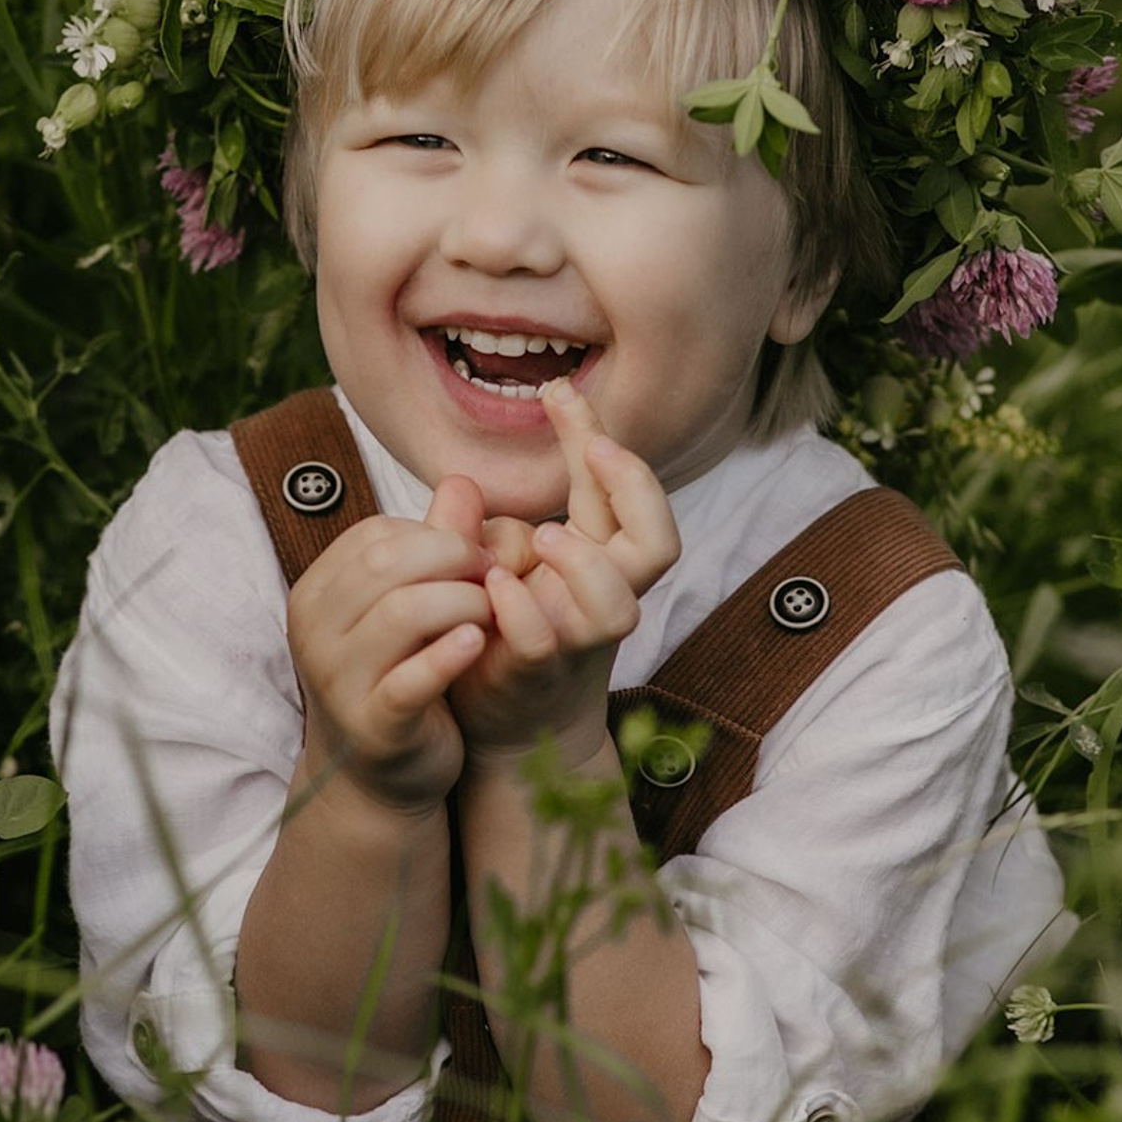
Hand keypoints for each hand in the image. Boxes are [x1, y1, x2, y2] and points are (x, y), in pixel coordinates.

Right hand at [287, 477, 494, 811]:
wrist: (380, 780)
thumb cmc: (400, 676)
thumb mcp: (413, 607)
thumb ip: (438, 544)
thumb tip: (464, 480)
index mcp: (318, 592)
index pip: (377, 536)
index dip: (438, 536)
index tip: (478, 556)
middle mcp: (314, 631)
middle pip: (387, 563)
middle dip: (454, 560)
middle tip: (495, 579)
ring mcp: (336, 680)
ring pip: (402, 612)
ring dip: (463, 603)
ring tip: (492, 614)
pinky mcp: (372, 725)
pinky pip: (410, 678)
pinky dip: (448, 654)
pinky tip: (478, 644)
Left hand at [450, 381, 680, 763]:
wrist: (502, 730)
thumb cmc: (503, 637)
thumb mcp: (493, 568)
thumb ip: (481, 527)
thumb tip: (463, 478)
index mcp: (597, 560)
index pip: (618, 491)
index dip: (598, 438)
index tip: (559, 391)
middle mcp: (601, 598)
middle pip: (658, 542)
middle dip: (634, 489)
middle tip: (594, 452)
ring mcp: (576, 641)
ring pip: (617, 603)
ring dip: (584, 562)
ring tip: (545, 536)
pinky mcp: (538, 675)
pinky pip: (546, 641)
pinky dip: (522, 608)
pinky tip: (493, 586)